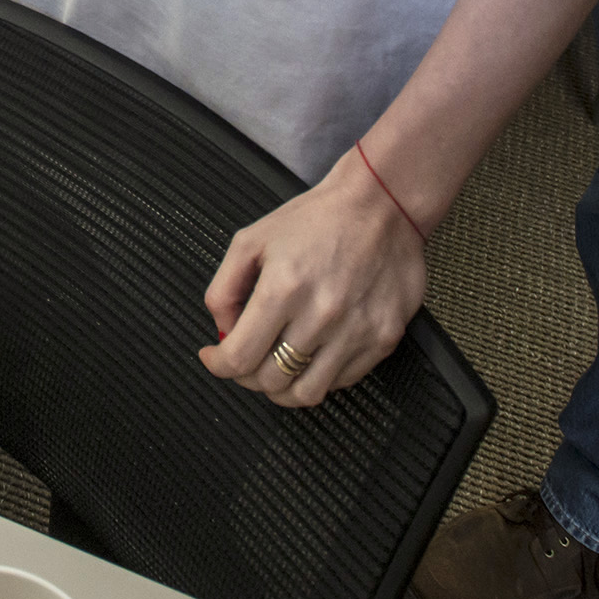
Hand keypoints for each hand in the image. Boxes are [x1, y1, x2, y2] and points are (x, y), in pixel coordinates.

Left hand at [199, 151, 427, 404]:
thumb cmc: (316, 219)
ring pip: (306, 393)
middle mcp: (321, 316)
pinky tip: (312, 352)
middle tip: (246, 360)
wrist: (381, 205)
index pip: (240, 358)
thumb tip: (223, 332)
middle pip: (271, 381)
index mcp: (283, 289)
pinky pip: (341, 381)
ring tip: (277, 366)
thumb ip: (224, 290)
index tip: (214, 357)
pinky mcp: (383, 339)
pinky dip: (319, 375)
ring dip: (283, 387)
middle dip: (247, 376)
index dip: (218, 365)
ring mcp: (356, 332)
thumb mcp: (251, 240)